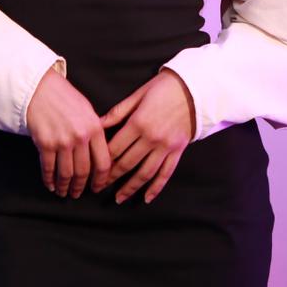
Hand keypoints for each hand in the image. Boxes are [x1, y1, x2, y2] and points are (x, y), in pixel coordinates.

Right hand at [25, 67, 111, 198]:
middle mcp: (80, 137)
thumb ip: (95, 132)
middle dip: (80, 187)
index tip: (97, 187)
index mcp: (95, 128)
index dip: (101, 180)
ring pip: (66, 173)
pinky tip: (50, 184)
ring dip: (65, 186)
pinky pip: (48, 168)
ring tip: (63, 192)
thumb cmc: (64, 98)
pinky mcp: (45, 144)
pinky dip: (49, 180)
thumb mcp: (88, 111)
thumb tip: (100, 154)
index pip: (103, 163)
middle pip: (84, 172)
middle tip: (77, 193)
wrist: (40, 88)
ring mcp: (62, 141)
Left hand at [92, 70, 195, 204]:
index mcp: (138, 123)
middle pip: (127, 163)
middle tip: (99, 187)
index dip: (102, 161)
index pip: (115, 148)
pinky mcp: (178, 151)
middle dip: (111, 177)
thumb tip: (97, 124)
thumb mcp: (138, 95)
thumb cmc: (162, 88)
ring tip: (119, 197)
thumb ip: (118, 112)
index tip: (93, 169)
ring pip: (145, 173)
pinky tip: (146, 197)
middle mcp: (151, 138)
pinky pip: (166, 173)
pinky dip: (156, 187)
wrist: (194, 89)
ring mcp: (166, 147)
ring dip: (131, 187)